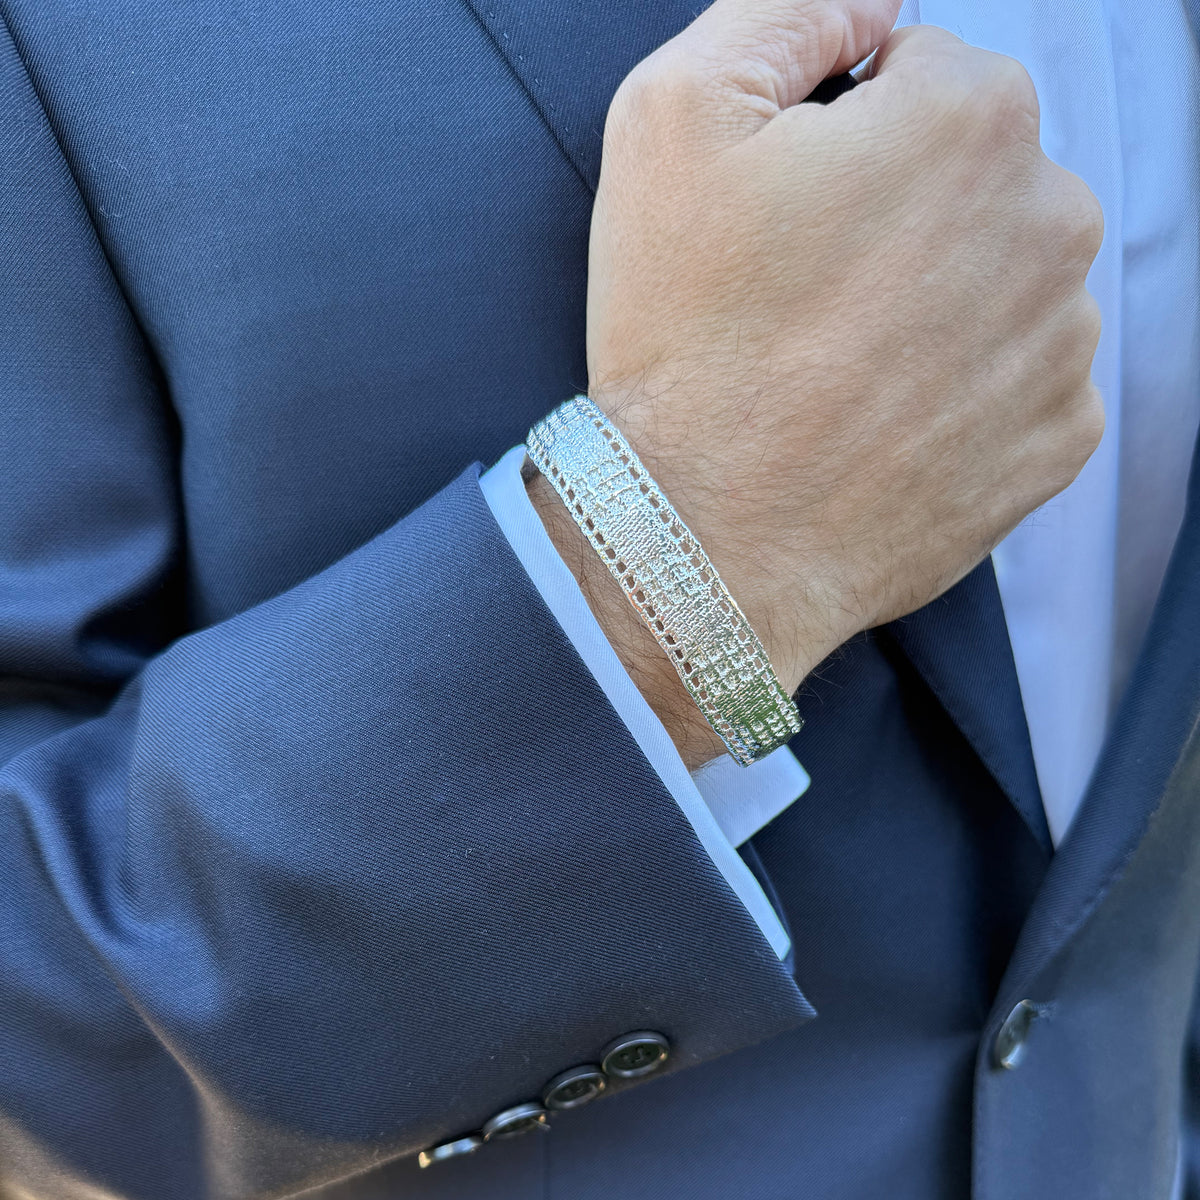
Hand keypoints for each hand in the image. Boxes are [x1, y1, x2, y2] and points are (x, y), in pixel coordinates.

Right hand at [533, 0, 1103, 764]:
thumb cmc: (685, 343)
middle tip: (804, 298)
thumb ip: (782, 13)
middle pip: (975, 176)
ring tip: (838, 366)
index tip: (787, 215)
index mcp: (971, 117)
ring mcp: (1064, 339)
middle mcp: (1050, 217)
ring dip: (936, 301)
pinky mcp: (1057, 436)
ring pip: (1003, 276)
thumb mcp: (671, 121)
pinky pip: (1020, 375)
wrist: (709, 542)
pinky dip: (962, 387)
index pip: (924, 75)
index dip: (840, 139)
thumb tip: (866, 3)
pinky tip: (882, 418)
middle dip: (901, 214)